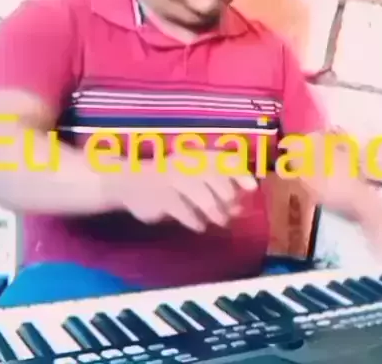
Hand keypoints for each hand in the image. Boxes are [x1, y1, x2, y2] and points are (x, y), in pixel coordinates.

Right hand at [108, 151, 257, 231]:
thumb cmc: (169, 181)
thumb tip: (242, 205)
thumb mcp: (193, 177)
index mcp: (195, 156)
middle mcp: (184, 163)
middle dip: (227, 196)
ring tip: (219, 222)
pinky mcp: (160, 197)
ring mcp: (170, 179)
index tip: (252, 187)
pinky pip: (183, 211)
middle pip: (213, 177)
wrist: (129, 182)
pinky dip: (195, 220)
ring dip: (214, 211)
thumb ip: (218, 187)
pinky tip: (199, 226)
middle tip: (231, 212)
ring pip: (200, 195)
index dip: (239, 172)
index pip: (222, 159)